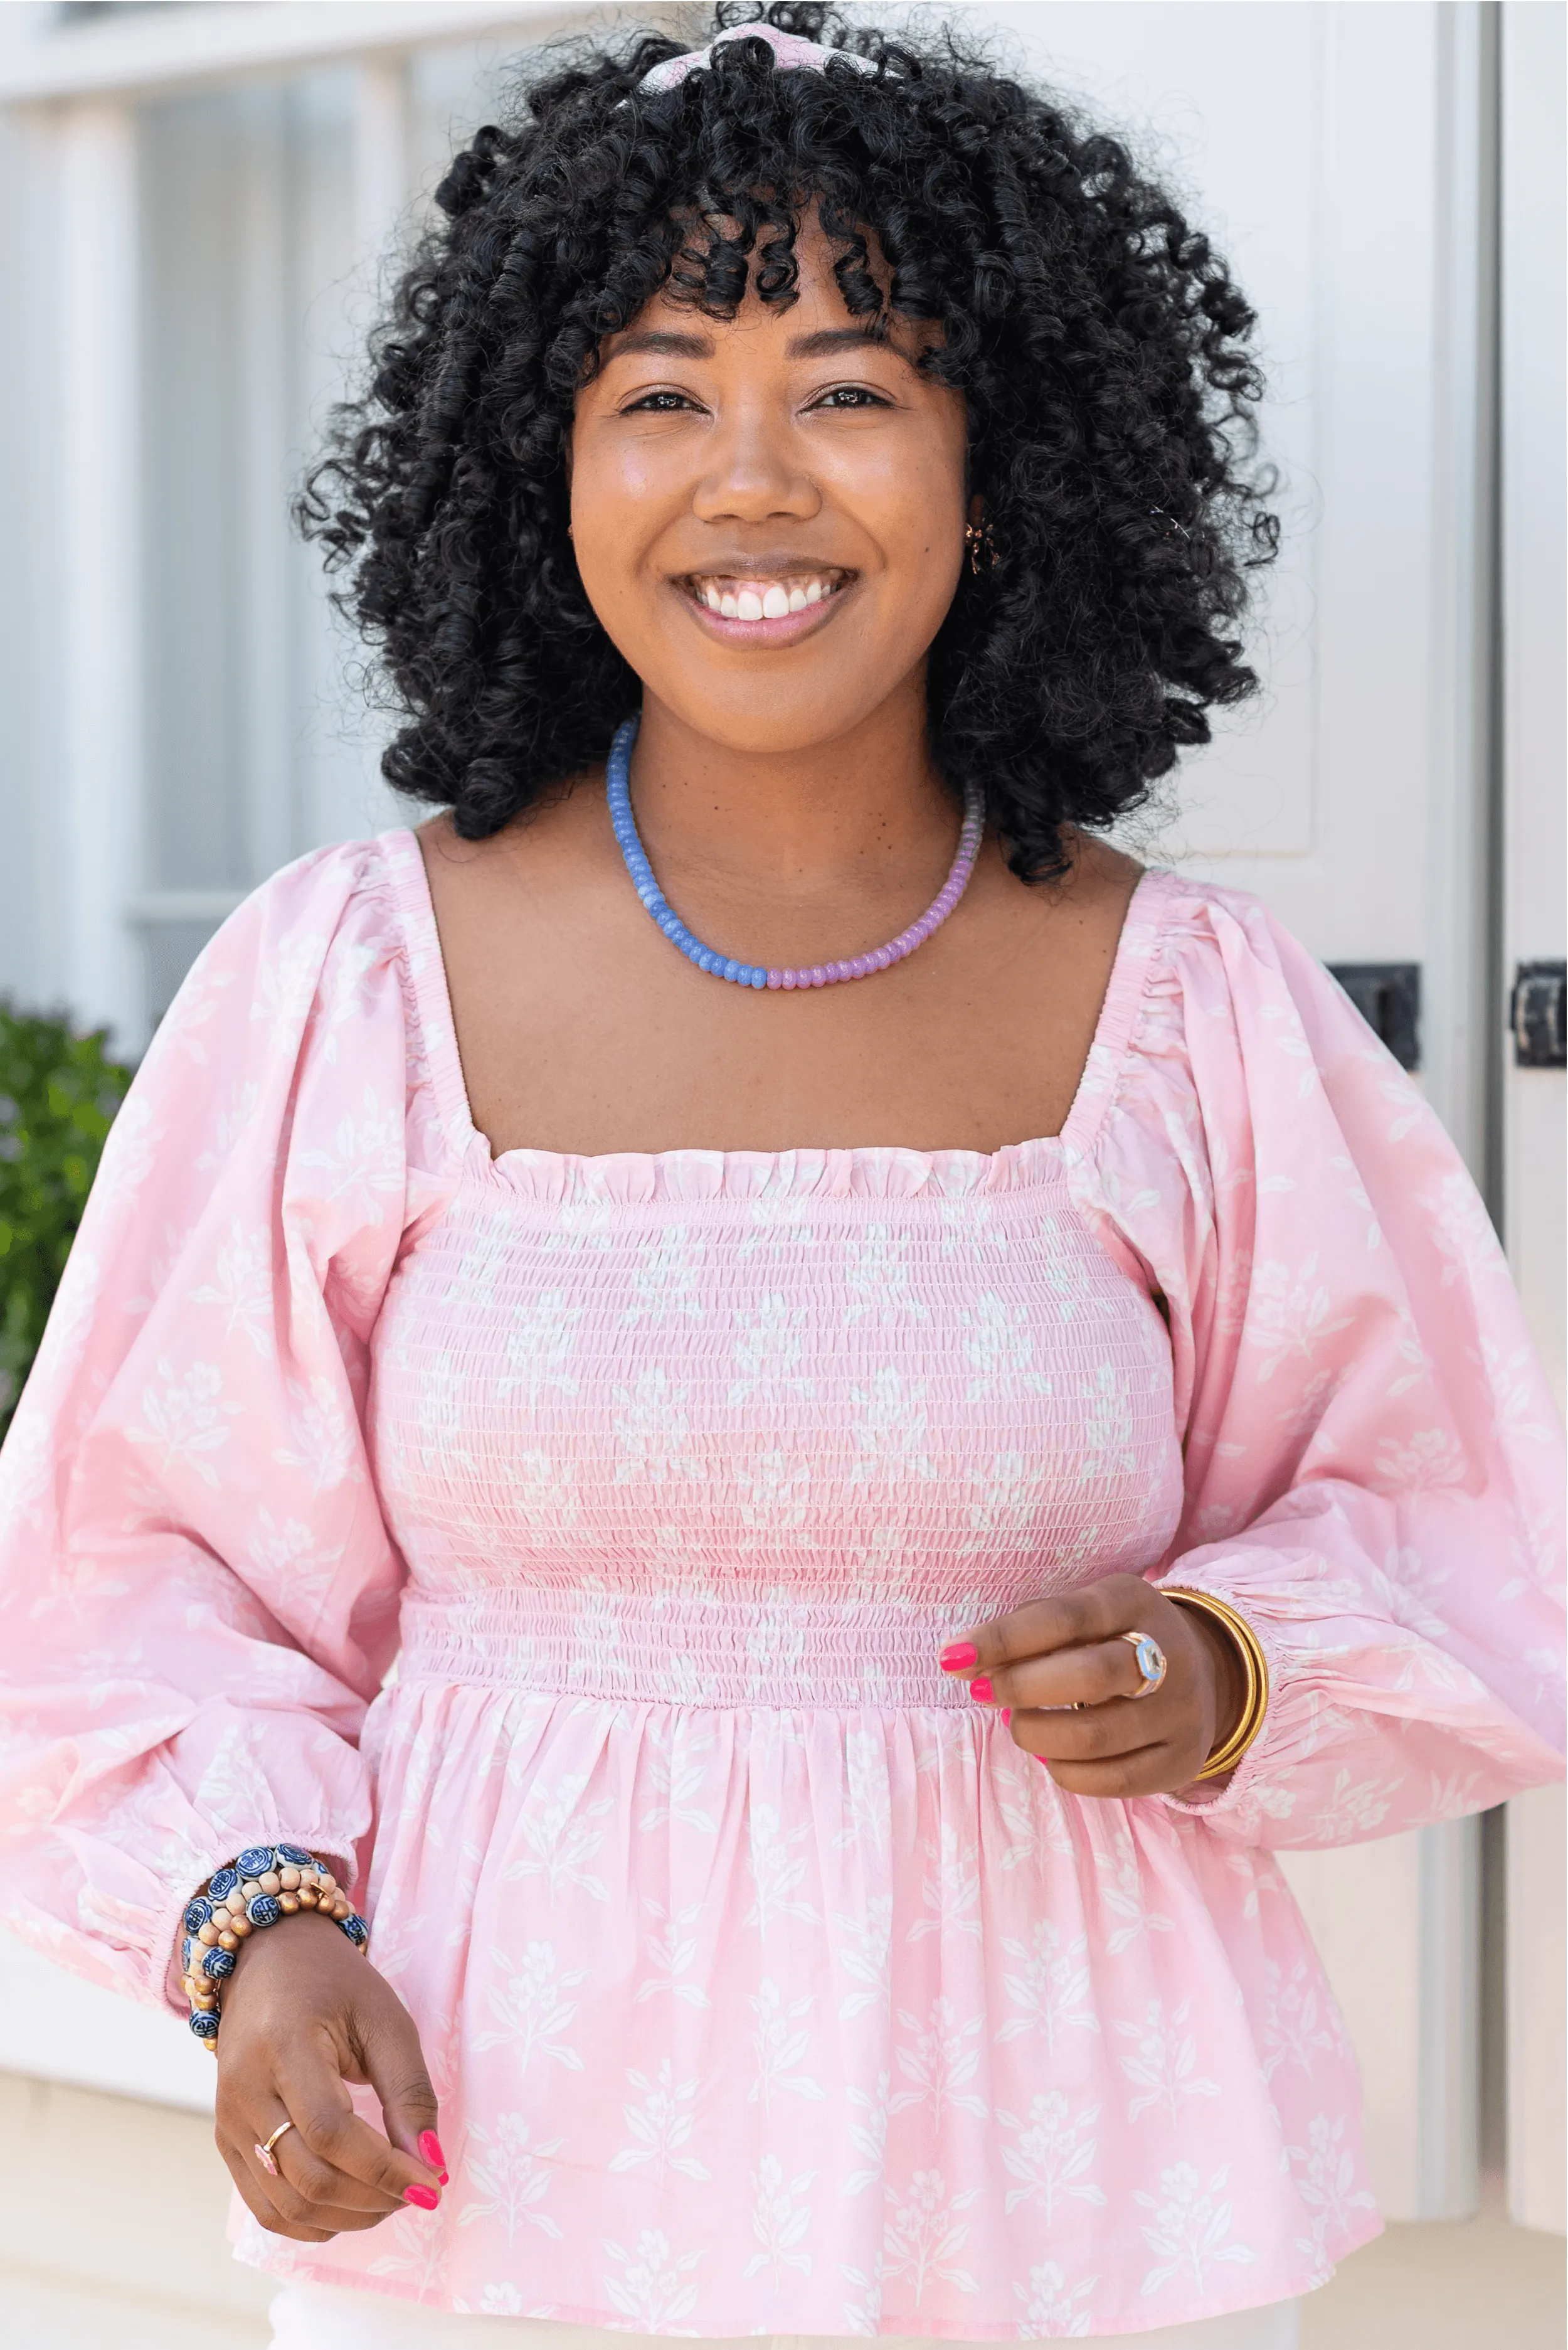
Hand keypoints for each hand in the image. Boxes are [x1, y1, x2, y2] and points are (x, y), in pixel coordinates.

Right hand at [213, 1907, 444, 2242]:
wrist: (267, 1960)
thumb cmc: (333, 1982)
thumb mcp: (384, 2017)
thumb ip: (409, 2090)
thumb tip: (430, 2162)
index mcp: (283, 2046)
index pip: (331, 2132)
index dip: (385, 2169)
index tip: (432, 2181)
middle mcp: (244, 2091)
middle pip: (308, 2177)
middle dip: (374, 2198)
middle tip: (418, 2188)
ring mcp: (229, 2121)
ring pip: (285, 2204)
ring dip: (347, 2217)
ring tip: (391, 2198)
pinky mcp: (227, 2141)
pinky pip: (265, 2206)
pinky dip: (312, 2221)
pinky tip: (351, 2208)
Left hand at [945, 1574, 1244, 1797]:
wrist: (1200, 1671)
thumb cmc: (1111, 1638)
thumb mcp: (1082, 1613)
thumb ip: (1028, 1630)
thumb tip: (963, 1661)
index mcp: (1133, 1600)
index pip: (1064, 1618)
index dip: (1003, 1639)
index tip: (952, 1657)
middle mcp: (1170, 1652)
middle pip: (1090, 1676)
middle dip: (1021, 1688)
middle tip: (982, 1693)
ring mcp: (1182, 1711)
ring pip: (1096, 1737)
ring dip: (1036, 1735)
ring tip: (1019, 1725)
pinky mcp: (1183, 1759)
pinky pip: (1112, 1781)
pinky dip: (1065, 1772)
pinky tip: (1050, 1755)